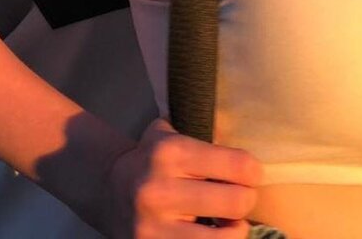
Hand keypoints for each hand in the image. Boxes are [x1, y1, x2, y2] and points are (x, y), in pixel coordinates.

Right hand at [104, 118, 263, 237]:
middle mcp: (160, 190)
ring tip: (231, 222)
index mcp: (171, 152)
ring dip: (235, 230)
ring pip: (224, 238)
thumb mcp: (170, 134)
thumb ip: (202, 137)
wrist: (107, 189)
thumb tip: (246, 158)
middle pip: (236, 202)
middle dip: (246, 200)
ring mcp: (153, 227)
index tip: (253, 174)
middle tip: (242, 197)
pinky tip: (212, 234)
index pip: (237, 165)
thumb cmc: (152, 158)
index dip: (254, 172)